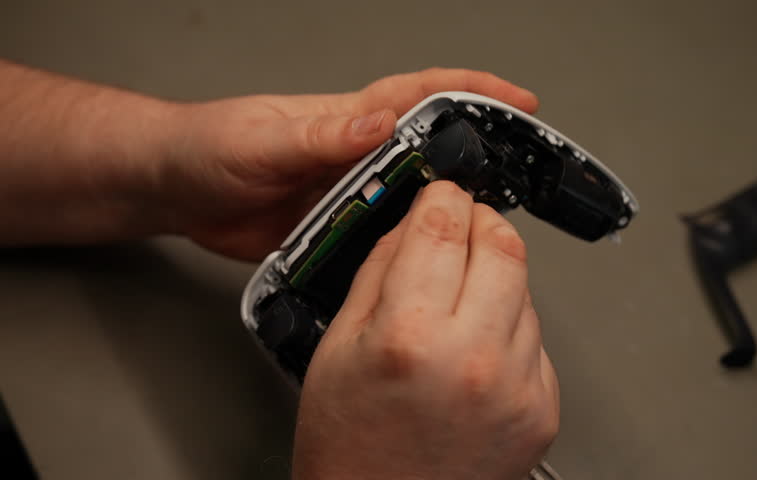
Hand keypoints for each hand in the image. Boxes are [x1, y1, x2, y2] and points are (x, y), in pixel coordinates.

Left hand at [158, 68, 538, 259]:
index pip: (418, 96)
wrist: (172, 191)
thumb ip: (320, 138)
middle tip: (519, 177)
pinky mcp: (333, 230)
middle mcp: (354, 155)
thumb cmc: (206, 148)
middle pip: (429, 150)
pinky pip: (381, 238)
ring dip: (446, 210)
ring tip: (486, 232)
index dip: (470, 92)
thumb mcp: (263, 141)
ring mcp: (347, 194)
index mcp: (345, 119)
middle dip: (478, 155)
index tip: (517, 100)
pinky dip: (406, 247)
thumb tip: (377, 126)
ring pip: (410, 199)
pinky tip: (423, 267)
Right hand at [292, 181, 559, 479]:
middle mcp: (473, 359)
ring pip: (525, 288)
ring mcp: (516, 386)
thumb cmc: (350, 445)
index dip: (443, 194)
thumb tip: (414, 222)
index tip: (441, 192)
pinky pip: (536, 337)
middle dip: (481, 220)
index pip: (443, 226)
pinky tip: (476, 346)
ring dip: (496, 276)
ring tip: (459, 302)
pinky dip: (510, 325)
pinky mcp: (541, 409)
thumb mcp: (337, 343)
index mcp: (410, 336)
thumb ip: (379, 269)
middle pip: (503, 245)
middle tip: (461, 225)